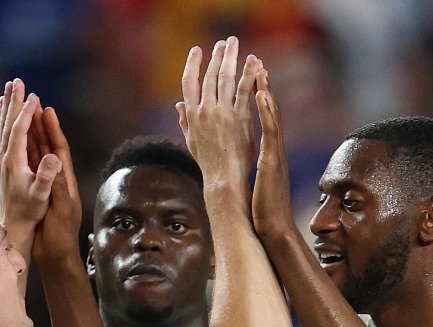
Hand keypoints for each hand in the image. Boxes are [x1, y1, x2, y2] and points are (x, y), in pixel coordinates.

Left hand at [0, 79, 62, 256]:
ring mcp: (3, 158)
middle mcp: (5, 156)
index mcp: (14, 161)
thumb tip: (53, 156)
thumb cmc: (30, 210)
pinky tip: (4, 110)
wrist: (14, 223)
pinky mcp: (5, 161)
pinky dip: (5, 118)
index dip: (26, 113)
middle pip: (8, 122)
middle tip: (17, 81)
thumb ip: (46, 176)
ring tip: (9, 88)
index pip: (19, 131)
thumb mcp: (41, 195)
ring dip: (7, 105)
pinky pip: (4, 133)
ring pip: (4, 125)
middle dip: (13, 101)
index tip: (34, 97)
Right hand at [31, 106, 83, 267]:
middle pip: (47, 145)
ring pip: (36, 153)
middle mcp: (56, 178)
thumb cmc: (61, 236)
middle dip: (40, 124)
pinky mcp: (36, 191)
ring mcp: (45, 184)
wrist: (55, 254)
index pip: (59, 149)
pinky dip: (23, 151)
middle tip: (32, 101)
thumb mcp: (60, 210)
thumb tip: (55, 163)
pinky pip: (28, 166)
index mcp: (65, 181)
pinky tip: (15, 141)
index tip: (46, 109)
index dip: (53, 130)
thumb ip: (58, 187)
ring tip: (23, 112)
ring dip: (30, 133)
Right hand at [176, 37, 260, 197]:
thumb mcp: (191, 141)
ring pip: (225, 78)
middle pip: (209, 76)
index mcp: (192, 115)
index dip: (192, 64)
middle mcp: (205, 111)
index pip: (188, 83)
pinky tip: (253, 62)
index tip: (197, 51)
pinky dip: (249, 74)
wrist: (223, 178)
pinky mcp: (240, 118)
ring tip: (235, 44)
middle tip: (223, 42)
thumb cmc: (208, 162)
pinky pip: (244, 90)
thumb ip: (185, 121)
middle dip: (216, 56)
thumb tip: (179, 106)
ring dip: (230, 58)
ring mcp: (222, 113)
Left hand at [251, 69, 296, 242]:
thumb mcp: (255, 183)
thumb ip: (251, 169)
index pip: (263, 122)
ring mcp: (275, 154)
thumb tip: (243, 162)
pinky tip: (260, 94)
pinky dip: (266, 111)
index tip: (251, 78)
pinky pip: (270, 131)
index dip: (258, 99)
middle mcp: (274, 151)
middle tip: (257, 63)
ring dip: (266, 91)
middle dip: (263, 87)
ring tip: (259, 69)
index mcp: (269, 155)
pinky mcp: (272, 161)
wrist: (273, 229)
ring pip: (272, 117)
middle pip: (270, 113)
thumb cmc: (263, 210)